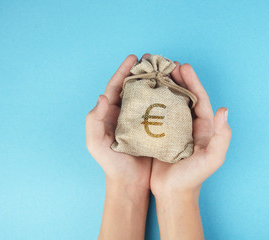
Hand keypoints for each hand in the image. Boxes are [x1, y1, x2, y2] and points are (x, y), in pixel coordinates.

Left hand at [86, 54, 151, 239]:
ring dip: (155, 81)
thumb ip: (94, 121)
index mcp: (110, 113)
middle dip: (141, 71)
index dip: (123, 71)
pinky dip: (164, 98)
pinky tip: (174, 90)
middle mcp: (125, 113)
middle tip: (153, 59)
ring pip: (147, 95)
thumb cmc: (112, 164)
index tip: (133, 58)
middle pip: (133, 87)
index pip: (116, 87)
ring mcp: (140, 119)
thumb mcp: (96, 144)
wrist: (130, 182)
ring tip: (166, 70)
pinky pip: (158, 109)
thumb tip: (102, 96)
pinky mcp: (153, 127)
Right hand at [148, 54, 231, 239]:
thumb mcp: (212, 158)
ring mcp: (175, 128)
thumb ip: (222, 136)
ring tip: (155, 72)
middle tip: (167, 63)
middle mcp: (190, 124)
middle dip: (178, 78)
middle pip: (184, 96)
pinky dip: (152, 101)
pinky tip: (144, 92)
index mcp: (204, 127)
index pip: (200, 99)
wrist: (173, 193)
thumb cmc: (193, 177)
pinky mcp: (161, 134)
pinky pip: (157, 113)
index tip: (184, 66)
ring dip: (164, 86)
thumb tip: (224, 110)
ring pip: (170, 101)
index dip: (193, 81)